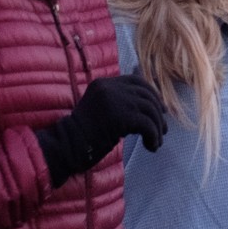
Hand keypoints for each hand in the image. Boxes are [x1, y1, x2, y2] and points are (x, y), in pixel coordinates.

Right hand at [35, 74, 167, 188]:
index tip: (160, 109)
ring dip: (157, 128)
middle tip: (162, 129)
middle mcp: (110, 87)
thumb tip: (149, 105)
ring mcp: (115, 101)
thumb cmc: (82, 134)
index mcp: (104, 83)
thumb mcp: (100, 109)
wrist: (65, 147)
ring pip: (150, 110)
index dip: (152, 94)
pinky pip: (147, 125)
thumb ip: (118, 102)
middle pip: (146, 95)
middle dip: (158, 112)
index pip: (136, 81)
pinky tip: (151, 147)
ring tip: (157, 142)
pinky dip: (154, 136)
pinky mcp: (120, 117)